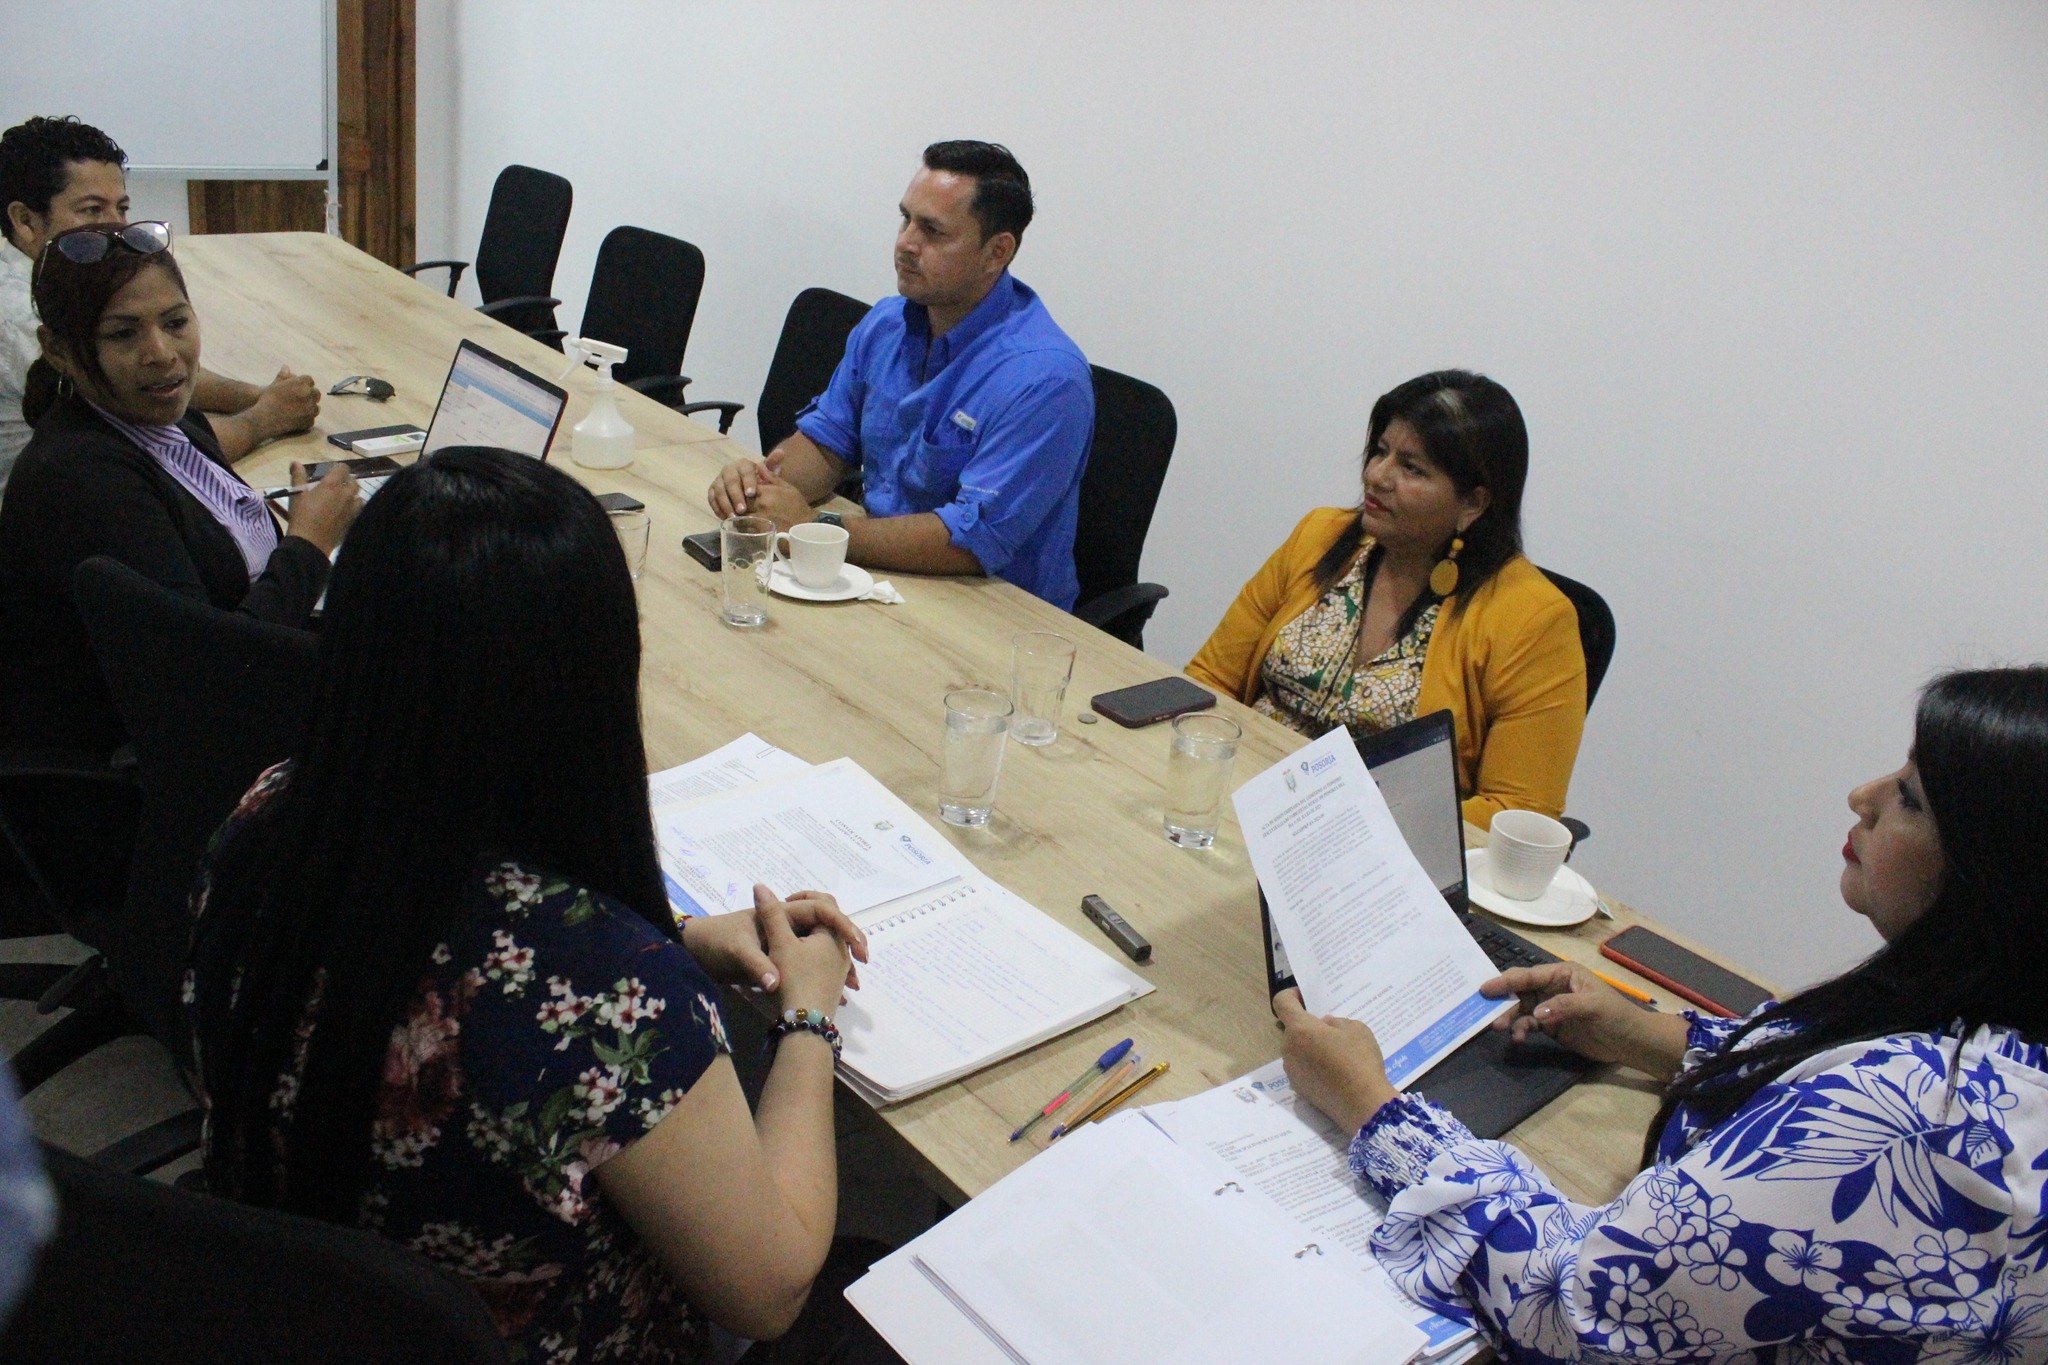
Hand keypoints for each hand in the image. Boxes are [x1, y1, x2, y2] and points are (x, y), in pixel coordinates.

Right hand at [245, 367, 320, 439]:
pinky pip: (311, 419)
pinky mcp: (309, 421)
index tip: (299, 389)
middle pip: (316, 393)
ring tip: (298, 410)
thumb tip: (286, 367)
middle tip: (301, 400)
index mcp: (301, 383)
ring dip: (309, 408)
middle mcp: (309, 394)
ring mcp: (310, 409)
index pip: (309, 380)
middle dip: (310, 396)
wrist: (265, 419)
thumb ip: (283, 376)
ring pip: (315, 407)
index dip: (304, 384)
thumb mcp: (274, 385)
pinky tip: (297, 419)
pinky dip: (305, 419)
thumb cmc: (267, 400)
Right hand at [285, 460, 360, 555]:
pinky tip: (344, 512)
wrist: (310, 542)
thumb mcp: (297, 494)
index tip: (332, 472)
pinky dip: (354, 508)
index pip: (343, 468)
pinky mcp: (354, 521)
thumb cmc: (301, 516)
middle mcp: (346, 495)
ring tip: (342, 499)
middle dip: (347, 481)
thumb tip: (295, 462)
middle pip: (354, 482)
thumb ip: (298, 476)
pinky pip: (359, 511)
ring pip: (359, 497)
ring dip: (353, 496)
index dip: (339, 469)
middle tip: (337, 486)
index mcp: (332, 485)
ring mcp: (352, 509)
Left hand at [681, 885, 867, 992]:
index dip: (843, 926)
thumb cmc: (716, 942)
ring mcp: (785, 941)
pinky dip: (823, 975)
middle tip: (861, 965)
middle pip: (827, 929)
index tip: (857, 947)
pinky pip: (810, 963)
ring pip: (821, 948)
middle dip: (847, 946)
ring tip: (852, 987)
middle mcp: (788, 924)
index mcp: (782, 914)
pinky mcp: (782, 958)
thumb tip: (775, 984)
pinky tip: (835, 994)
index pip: (822, 911)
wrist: (695, 950)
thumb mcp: (737, 951)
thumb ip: (757, 966)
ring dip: (838, 964)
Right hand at [708, 455, 772, 518]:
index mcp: (743, 465)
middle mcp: (729, 470)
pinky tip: (725, 518)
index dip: (748, 481)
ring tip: (733, 517)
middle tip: (743, 509)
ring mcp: (719, 480)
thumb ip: (773, 465)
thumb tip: (781, 452)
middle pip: (730, 481)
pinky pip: (711, 499)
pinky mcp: (712, 491)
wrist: (749, 489)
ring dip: (725, 504)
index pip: (745, 471)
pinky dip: (717, 508)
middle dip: (736, 496)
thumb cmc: (761, 483)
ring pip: (719, 490)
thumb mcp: (769, 475)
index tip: (751, 494)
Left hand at [1273, 989, 1398, 1132]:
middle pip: (1292, 1030)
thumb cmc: (1359, 1060)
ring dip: (1310, 1047)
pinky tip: (1334, 1072)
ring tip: (1336, 1052)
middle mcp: (1289, 1049)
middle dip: (1307, 1026)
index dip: (1291, 995)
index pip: (1282, 1003)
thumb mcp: (1356, 1029)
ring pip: (1297, 1050)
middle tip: (1330, 1029)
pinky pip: (1302, 1068)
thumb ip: (1336, 1022)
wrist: (1362, 1104)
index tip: (1304, 996)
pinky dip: (1313, 1065)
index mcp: (1300, 1029)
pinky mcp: (1299, 1089)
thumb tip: (1325, 1025)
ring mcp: (1292, 1071)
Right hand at [1482, 962, 1690, 1078]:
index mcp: (1562, 973)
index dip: (1506, 981)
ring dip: (1510, 1018)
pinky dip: (1521, 1030)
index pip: (1529, 975)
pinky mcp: (1552, 1026)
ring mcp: (1551, 1007)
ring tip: (1499, 1028)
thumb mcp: (1592, 1006)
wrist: (1631, 1042)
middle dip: (1503, 1001)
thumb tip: (1536, 1013)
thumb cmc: (1615, 1015)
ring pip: (1522, 1009)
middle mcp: (1552, 987)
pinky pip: (1530, 1025)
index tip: (1485, 988)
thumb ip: (1563, 1006)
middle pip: (1520, 991)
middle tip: (1486, 1012)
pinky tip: (1519, 1038)